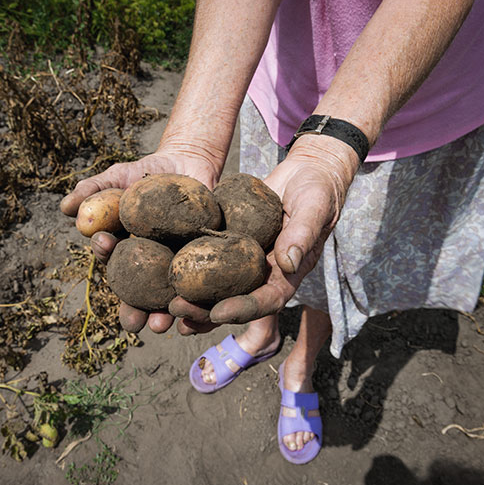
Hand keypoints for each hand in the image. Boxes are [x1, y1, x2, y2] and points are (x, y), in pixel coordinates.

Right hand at [60, 150, 220, 333]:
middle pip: (139, 294)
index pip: (112, 258)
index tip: (104, 243)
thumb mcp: (119, 177)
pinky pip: (204, 288)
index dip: (106, 254)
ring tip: (163, 325)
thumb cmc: (148, 173)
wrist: (190, 164)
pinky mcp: (205, 264)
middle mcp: (149, 264)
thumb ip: (93, 190)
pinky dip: (201, 303)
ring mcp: (178, 265)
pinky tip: (201, 312)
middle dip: (134, 311)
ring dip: (166, 315)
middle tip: (133, 323)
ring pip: (170, 298)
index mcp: (124, 248)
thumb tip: (65, 207)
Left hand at [170, 134, 358, 333]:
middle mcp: (266, 272)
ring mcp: (246, 259)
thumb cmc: (318, 188)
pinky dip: (191, 268)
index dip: (243, 309)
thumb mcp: (315, 206)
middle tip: (178, 309)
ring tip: (167, 305)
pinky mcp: (231, 241)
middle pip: (236, 300)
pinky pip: (210, 259)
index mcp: (288, 272)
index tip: (218, 313)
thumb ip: (303, 232)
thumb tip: (288, 263)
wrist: (307, 171)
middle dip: (207, 310)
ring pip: (219, 287)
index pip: (267, 298)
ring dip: (194, 299)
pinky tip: (165, 273)